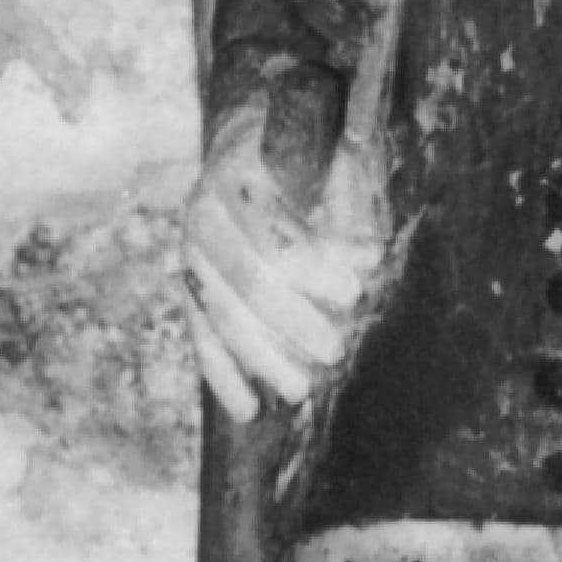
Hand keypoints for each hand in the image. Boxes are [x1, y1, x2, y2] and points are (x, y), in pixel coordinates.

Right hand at [181, 104, 387, 420]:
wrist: (248, 151)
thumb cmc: (311, 160)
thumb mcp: (337, 162)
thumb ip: (353, 204)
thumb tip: (371, 258)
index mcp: (240, 171)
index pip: (274, 226)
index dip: (315, 264)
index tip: (355, 292)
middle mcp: (204, 212)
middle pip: (247, 278)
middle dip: (293, 321)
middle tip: (336, 351)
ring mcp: (191, 253)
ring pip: (222, 315)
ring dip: (262, 358)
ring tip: (301, 392)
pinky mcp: (190, 289)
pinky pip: (202, 336)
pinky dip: (223, 375)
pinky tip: (248, 410)